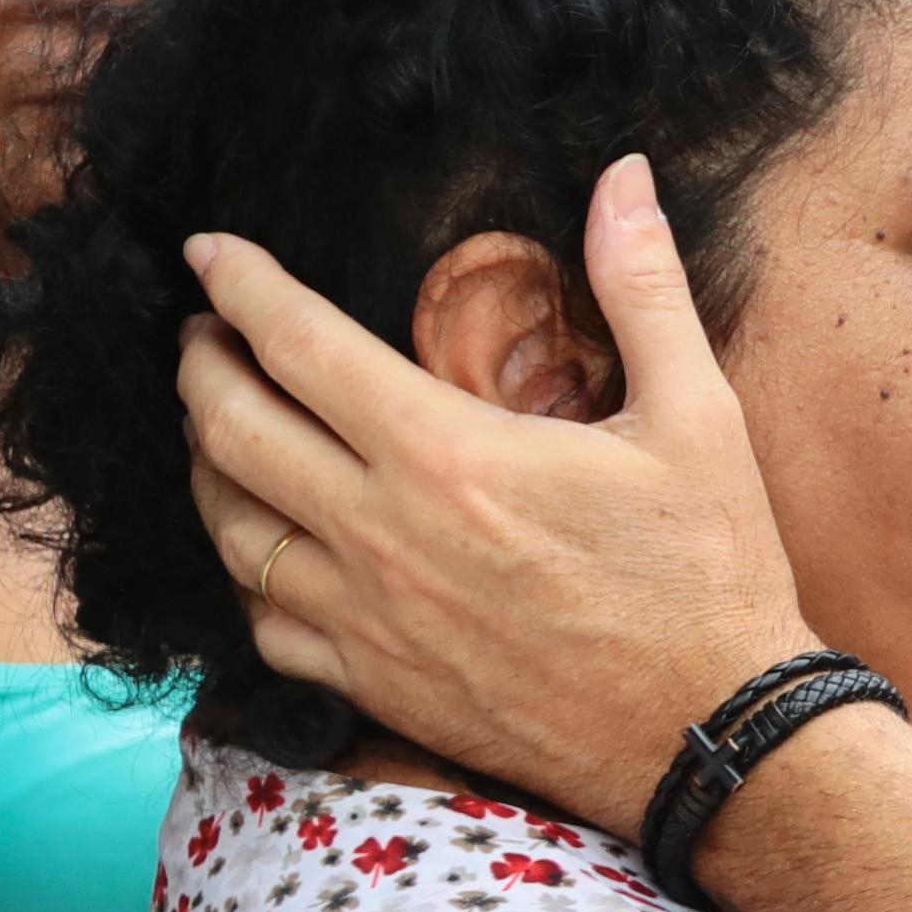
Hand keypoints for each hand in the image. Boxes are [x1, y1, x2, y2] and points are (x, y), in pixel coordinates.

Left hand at [175, 154, 815, 835]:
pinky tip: (264, 544)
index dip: (239, 286)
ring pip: (228, 526)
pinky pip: (262, 621)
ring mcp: (367, 618)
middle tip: (204, 334)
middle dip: (200, 365)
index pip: (298, 343)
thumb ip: (643, 288)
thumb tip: (625, 177)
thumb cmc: (708, 574)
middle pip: (231, 429)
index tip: (210, 252)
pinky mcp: (373, 686)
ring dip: (206, 462)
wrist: (711, 734)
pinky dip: (244, 569)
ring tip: (219, 425)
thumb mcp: (698, 416)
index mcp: (449, 452)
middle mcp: (383, 533)